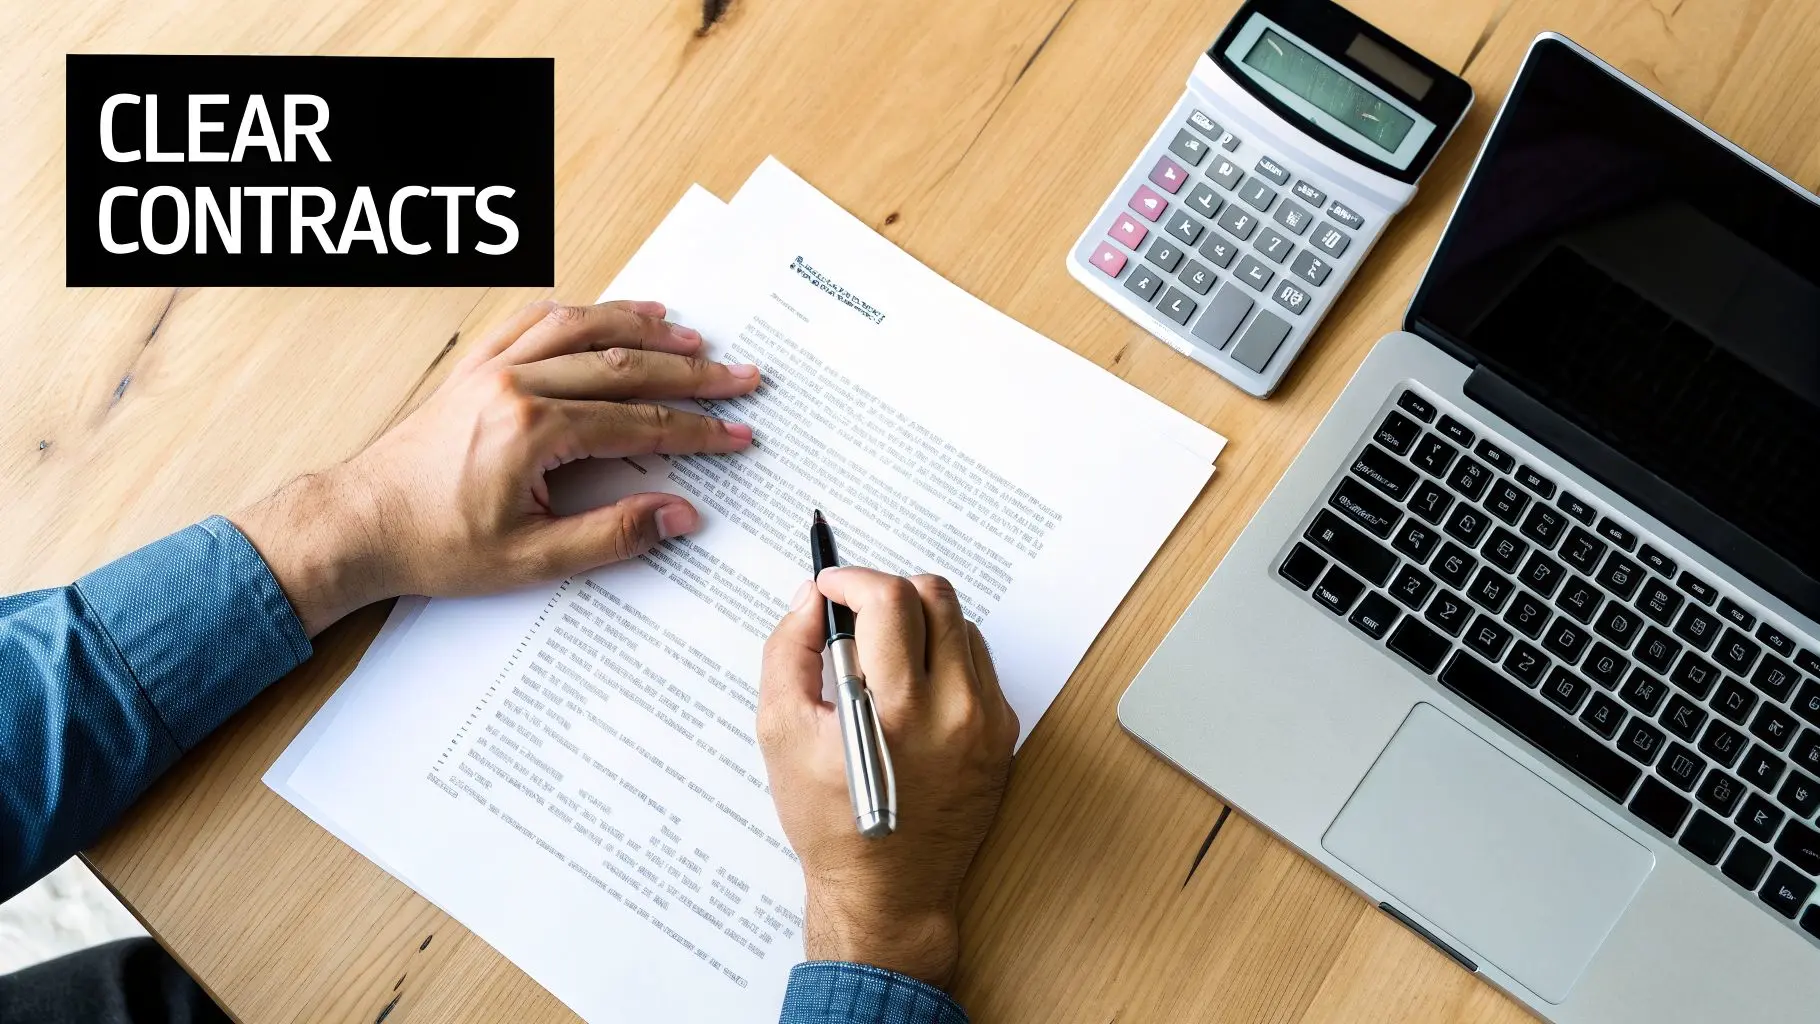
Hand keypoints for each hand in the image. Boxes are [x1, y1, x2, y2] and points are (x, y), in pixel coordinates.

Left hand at [232, 299, 759, 634]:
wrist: (358, 524)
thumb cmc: (433, 545)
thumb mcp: (532, 559)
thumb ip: (613, 534)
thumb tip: (678, 513)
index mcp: (532, 430)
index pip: (638, 423)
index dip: (696, 430)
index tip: (736, 434)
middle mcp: (514, 384)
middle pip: (623, 365)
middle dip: (690, 373)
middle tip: (738, 376)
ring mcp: (491, 369)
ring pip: (582, 328)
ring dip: (641, 329)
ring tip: (688, 336)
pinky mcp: (473, 369)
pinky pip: (533, 321)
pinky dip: (579, 314)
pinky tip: (607, 317)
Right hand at [758, 567, 1017, 988]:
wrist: (888, 894)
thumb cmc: (831, 825)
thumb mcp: (782, 734)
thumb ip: (789, 652)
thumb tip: (809, 601)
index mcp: (898, 708)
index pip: (890, 599)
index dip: (852, 579)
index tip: (830, 587)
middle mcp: (955, 709)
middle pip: (934, 596)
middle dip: (887, 592)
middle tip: (855, 616)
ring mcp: (988, 721)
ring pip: (960, 624)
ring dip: (918, 623)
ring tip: (881, 659)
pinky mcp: (1003, 735)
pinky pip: (978, 665)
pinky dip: (944, 659)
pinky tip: (911, 689)